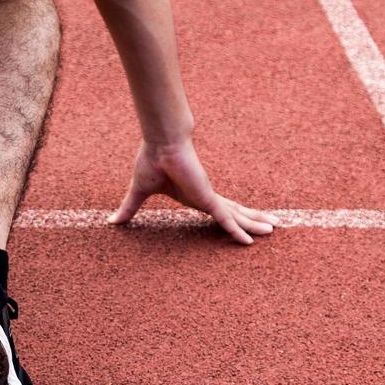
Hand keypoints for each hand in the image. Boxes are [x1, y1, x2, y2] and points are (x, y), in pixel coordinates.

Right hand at [108, 138, 277, 243]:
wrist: (161, 142)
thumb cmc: (151, 160)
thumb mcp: (139, 192)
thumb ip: (130, 208)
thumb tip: (111, 222)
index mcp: (193, 196)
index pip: (217, 211)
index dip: (230, 218)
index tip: (242, 224)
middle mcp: (206, 197)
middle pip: (234, 213)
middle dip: (252, 221)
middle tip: (269, 228)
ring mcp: (209, 198)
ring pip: (237, 216)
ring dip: (255, 224)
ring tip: (274, 230)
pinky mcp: (208, 199)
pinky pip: (226, 220)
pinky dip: (237, 231)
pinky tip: (250, 241)